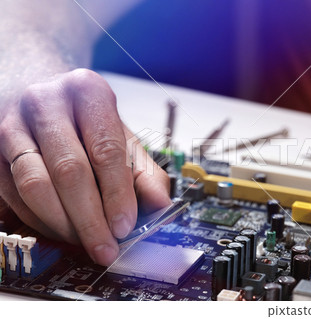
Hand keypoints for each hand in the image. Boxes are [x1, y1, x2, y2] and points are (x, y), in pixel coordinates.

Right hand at [0, 68, 170, 265]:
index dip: (117, 194)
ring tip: (85, 242)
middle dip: (90, 219)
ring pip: (35, 185)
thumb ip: (144, 170)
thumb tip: (161, 205)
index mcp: (88, 92)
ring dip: (63, 224)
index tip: (124, 226)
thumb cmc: (84, 119)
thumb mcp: (122, 135)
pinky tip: (62, 230)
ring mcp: (12, 125)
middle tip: (106, 247)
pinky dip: (41, 221)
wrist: (39, 93)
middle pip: (69, 171)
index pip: (105, 150)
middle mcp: (46, 103)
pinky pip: (15, 195)